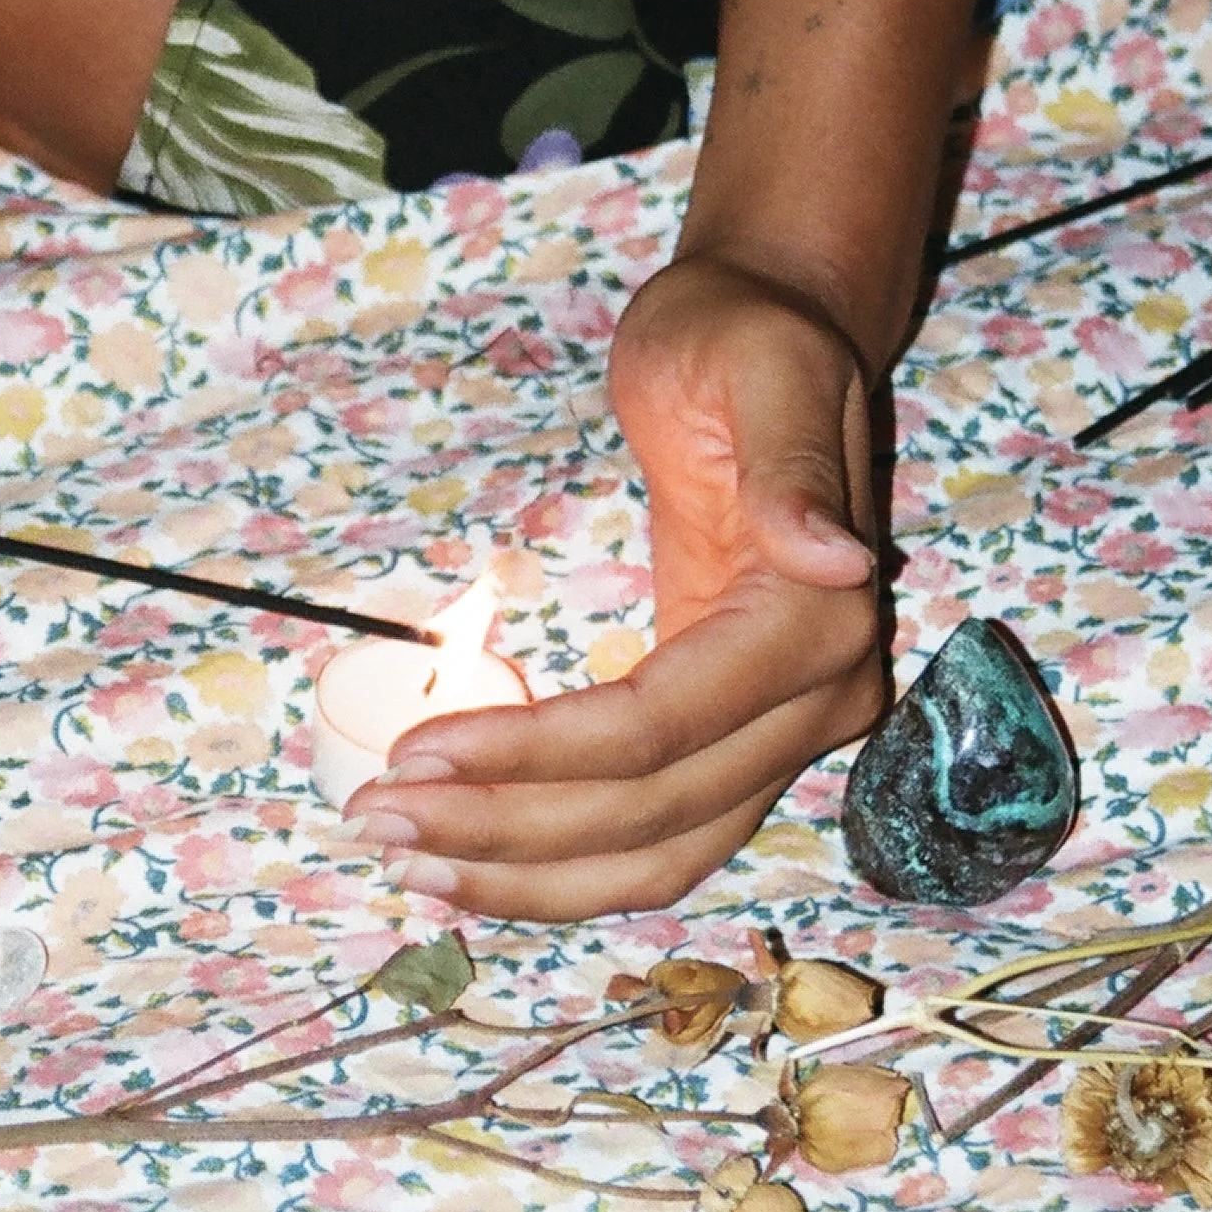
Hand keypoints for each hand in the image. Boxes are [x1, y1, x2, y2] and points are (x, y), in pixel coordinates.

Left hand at [344, 254, 886, 920]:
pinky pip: (659, 835)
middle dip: (507, 828)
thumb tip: (834, 559)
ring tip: (408, 863)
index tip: (416, 753)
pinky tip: (473, 866)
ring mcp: (785, 729)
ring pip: (661, 854)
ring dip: (531, 876)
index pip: (661, 727)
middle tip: (378, 821)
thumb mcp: (762, 370)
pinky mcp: (736, 737)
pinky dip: (566, 866)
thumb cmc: (743, 341)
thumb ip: (794, 471)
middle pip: (653, 810)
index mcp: (818, 618)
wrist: (771, 335)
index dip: (537, 754)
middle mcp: (820, 697)